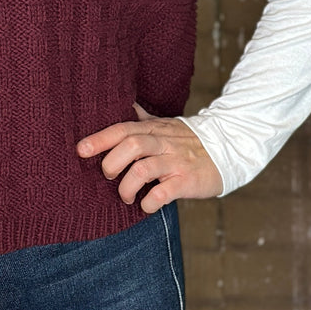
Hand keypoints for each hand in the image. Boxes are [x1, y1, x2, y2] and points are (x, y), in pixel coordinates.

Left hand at [77, 103, 223, 212]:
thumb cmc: (190, 141)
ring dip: (127, 186)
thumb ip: (143, 118)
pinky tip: (146, 205)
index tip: (80, 150)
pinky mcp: (187, 181)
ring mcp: (175, 162)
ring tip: (126, 196)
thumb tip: (124, 104)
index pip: (122, 129)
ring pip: (143, 169)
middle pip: (130, 146)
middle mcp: (163, 143)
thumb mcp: (166, 125)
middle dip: (111, 163)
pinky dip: (149, 201)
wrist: (229, 149)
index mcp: (154, 130)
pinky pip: (163, 192)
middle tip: (108, 176)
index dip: (99, 139)